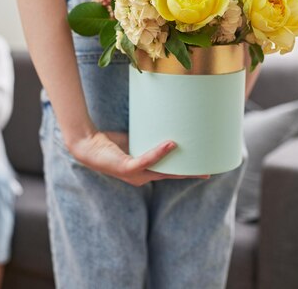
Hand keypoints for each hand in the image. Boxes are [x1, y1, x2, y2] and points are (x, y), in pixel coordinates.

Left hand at [68, 132, 209, 185]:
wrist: (88, 145)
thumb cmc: (110, 143)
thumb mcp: (135, 138)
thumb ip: (149, 135)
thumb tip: (165, 121)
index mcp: (146, 171)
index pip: (172, 173)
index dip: (189, 171)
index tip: (206, 169)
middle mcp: (143, 176)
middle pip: (172, 176)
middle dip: (191, 173)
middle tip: (209, 168)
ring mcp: (135, 174)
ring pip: (163, 171)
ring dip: (179, 164)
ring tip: (196, 156)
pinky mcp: (126, 167)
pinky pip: (146, 161)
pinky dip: (159, 153)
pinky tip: (170, 144)